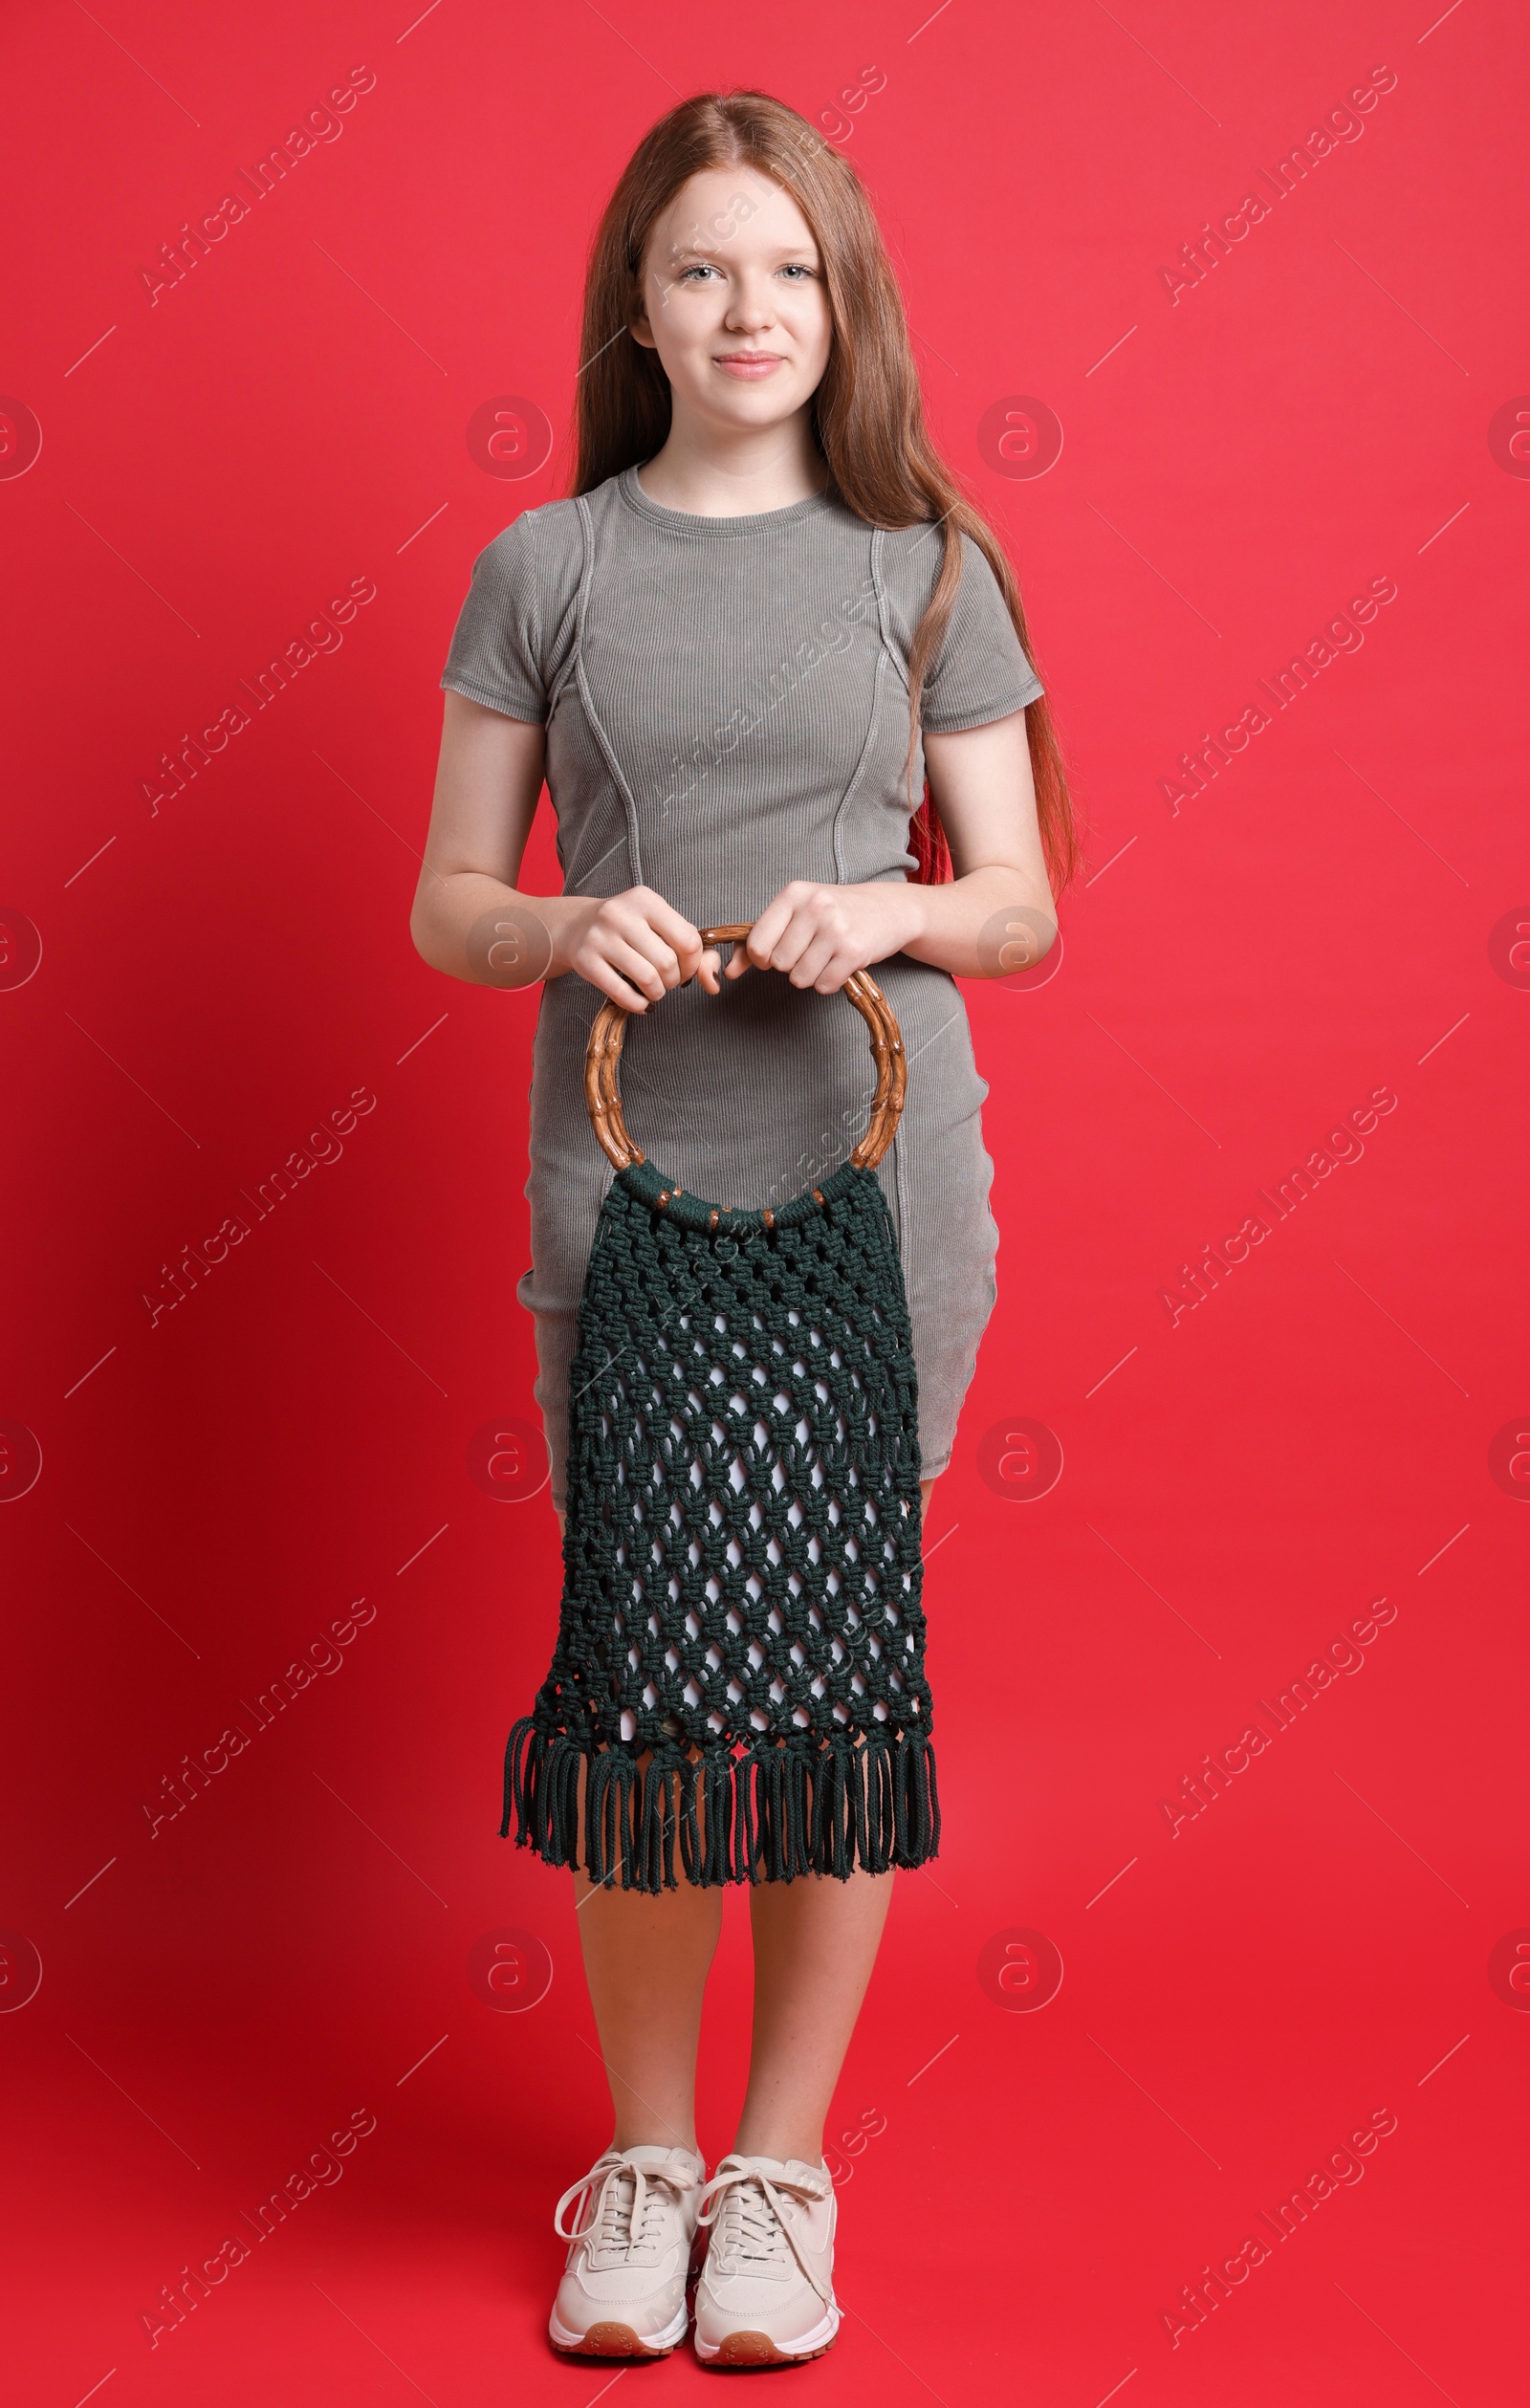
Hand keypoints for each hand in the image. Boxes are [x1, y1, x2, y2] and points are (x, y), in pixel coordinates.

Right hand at [556, 885, 706, 1011]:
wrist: (577, 925)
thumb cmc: (631, 928)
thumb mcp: (661, 925)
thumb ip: (696, 950)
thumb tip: (713, 982)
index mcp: (646, 900)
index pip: (688, 940)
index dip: (693, 964)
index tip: (685, 969)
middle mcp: (620, 914)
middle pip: (667, 962)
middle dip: (674, 980)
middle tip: (667, 980)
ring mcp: (600, 937)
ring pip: (647, 979)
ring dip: (657, 993)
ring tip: (654, 990)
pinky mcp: (585, 960)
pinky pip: (622, 993)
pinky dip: (638, 1004)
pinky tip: (639, 1000)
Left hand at [723, 880, 925, 994]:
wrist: (889, 909)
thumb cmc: (835, 911)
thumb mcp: (796, 913)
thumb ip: (759, 939)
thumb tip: (728, 972)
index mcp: (793, 893)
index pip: (757, 944)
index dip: (763, 958)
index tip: (776, 954)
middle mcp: (814, 908)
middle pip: (779, 965)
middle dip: (791, 965)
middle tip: (810, 950)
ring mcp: (836, 929)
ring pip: (800, 979)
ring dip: (811, 976)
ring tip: (826, 956)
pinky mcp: (854, 951)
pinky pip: (824, 986)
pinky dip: (829, 982)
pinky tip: (839, 964)